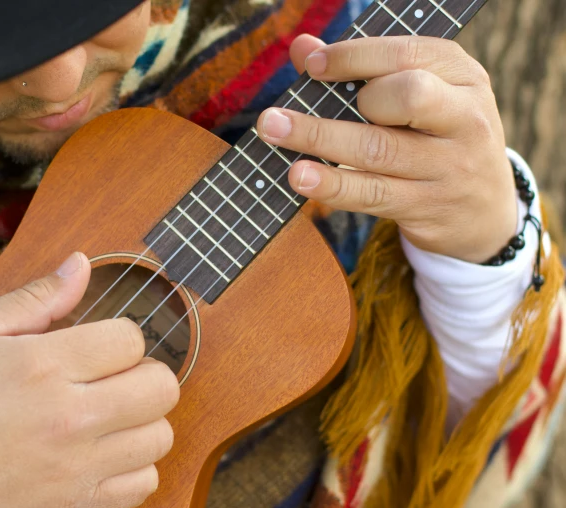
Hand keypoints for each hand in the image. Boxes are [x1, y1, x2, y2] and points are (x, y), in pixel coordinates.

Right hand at [0, 253, 179, 507]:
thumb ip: (38, 297)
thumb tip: (82, 264)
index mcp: (45, 365)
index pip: (131, 339)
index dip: (121, 337)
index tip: (101, 348)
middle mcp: (70, 416)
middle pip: (161, 386)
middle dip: (144, 374)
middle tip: (116, 379)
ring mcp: (78, 465)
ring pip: (160, 435)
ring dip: (143, 420)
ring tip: (112, 416)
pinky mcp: (79, 503)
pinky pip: (145, 483)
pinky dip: (135, 467)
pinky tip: (108, 452)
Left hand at [259, 35, 516, 262]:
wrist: (485, 210)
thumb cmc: (435, 136)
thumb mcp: (420, 96)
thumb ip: (362, 69)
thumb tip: (302, 47)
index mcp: (461, 76)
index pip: (407, 55)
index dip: (354, 57)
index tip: (312, 65)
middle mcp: (463, 117)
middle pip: (406, 97)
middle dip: (350, 100)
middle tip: (298, 107)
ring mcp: (448, 166)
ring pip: (380, 150)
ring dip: (320, 140)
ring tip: (273, 131)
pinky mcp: (426, 206)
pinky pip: (372, 193)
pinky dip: (332, 184)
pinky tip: (299, 176)